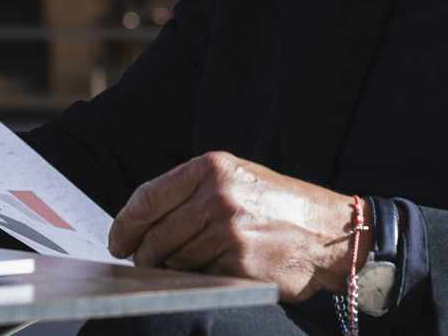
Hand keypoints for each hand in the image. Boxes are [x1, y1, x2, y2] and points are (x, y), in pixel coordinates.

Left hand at [107, 151, 369, 301]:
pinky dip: (197, 279)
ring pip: (174, 259)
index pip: (148, 198)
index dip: (125, 224)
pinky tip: (214, 271)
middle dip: (145, 253)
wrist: (330, 232)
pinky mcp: (238, 263)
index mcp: (212, 168)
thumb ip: (192, 191)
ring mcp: (227, 230)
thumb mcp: (237, 178)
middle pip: (155, 234)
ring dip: (174, 268)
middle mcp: (217, 195)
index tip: (117, 241)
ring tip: (195, 262)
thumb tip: (142, 221)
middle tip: (145, 261)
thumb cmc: (279, 205)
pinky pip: (198, 278)